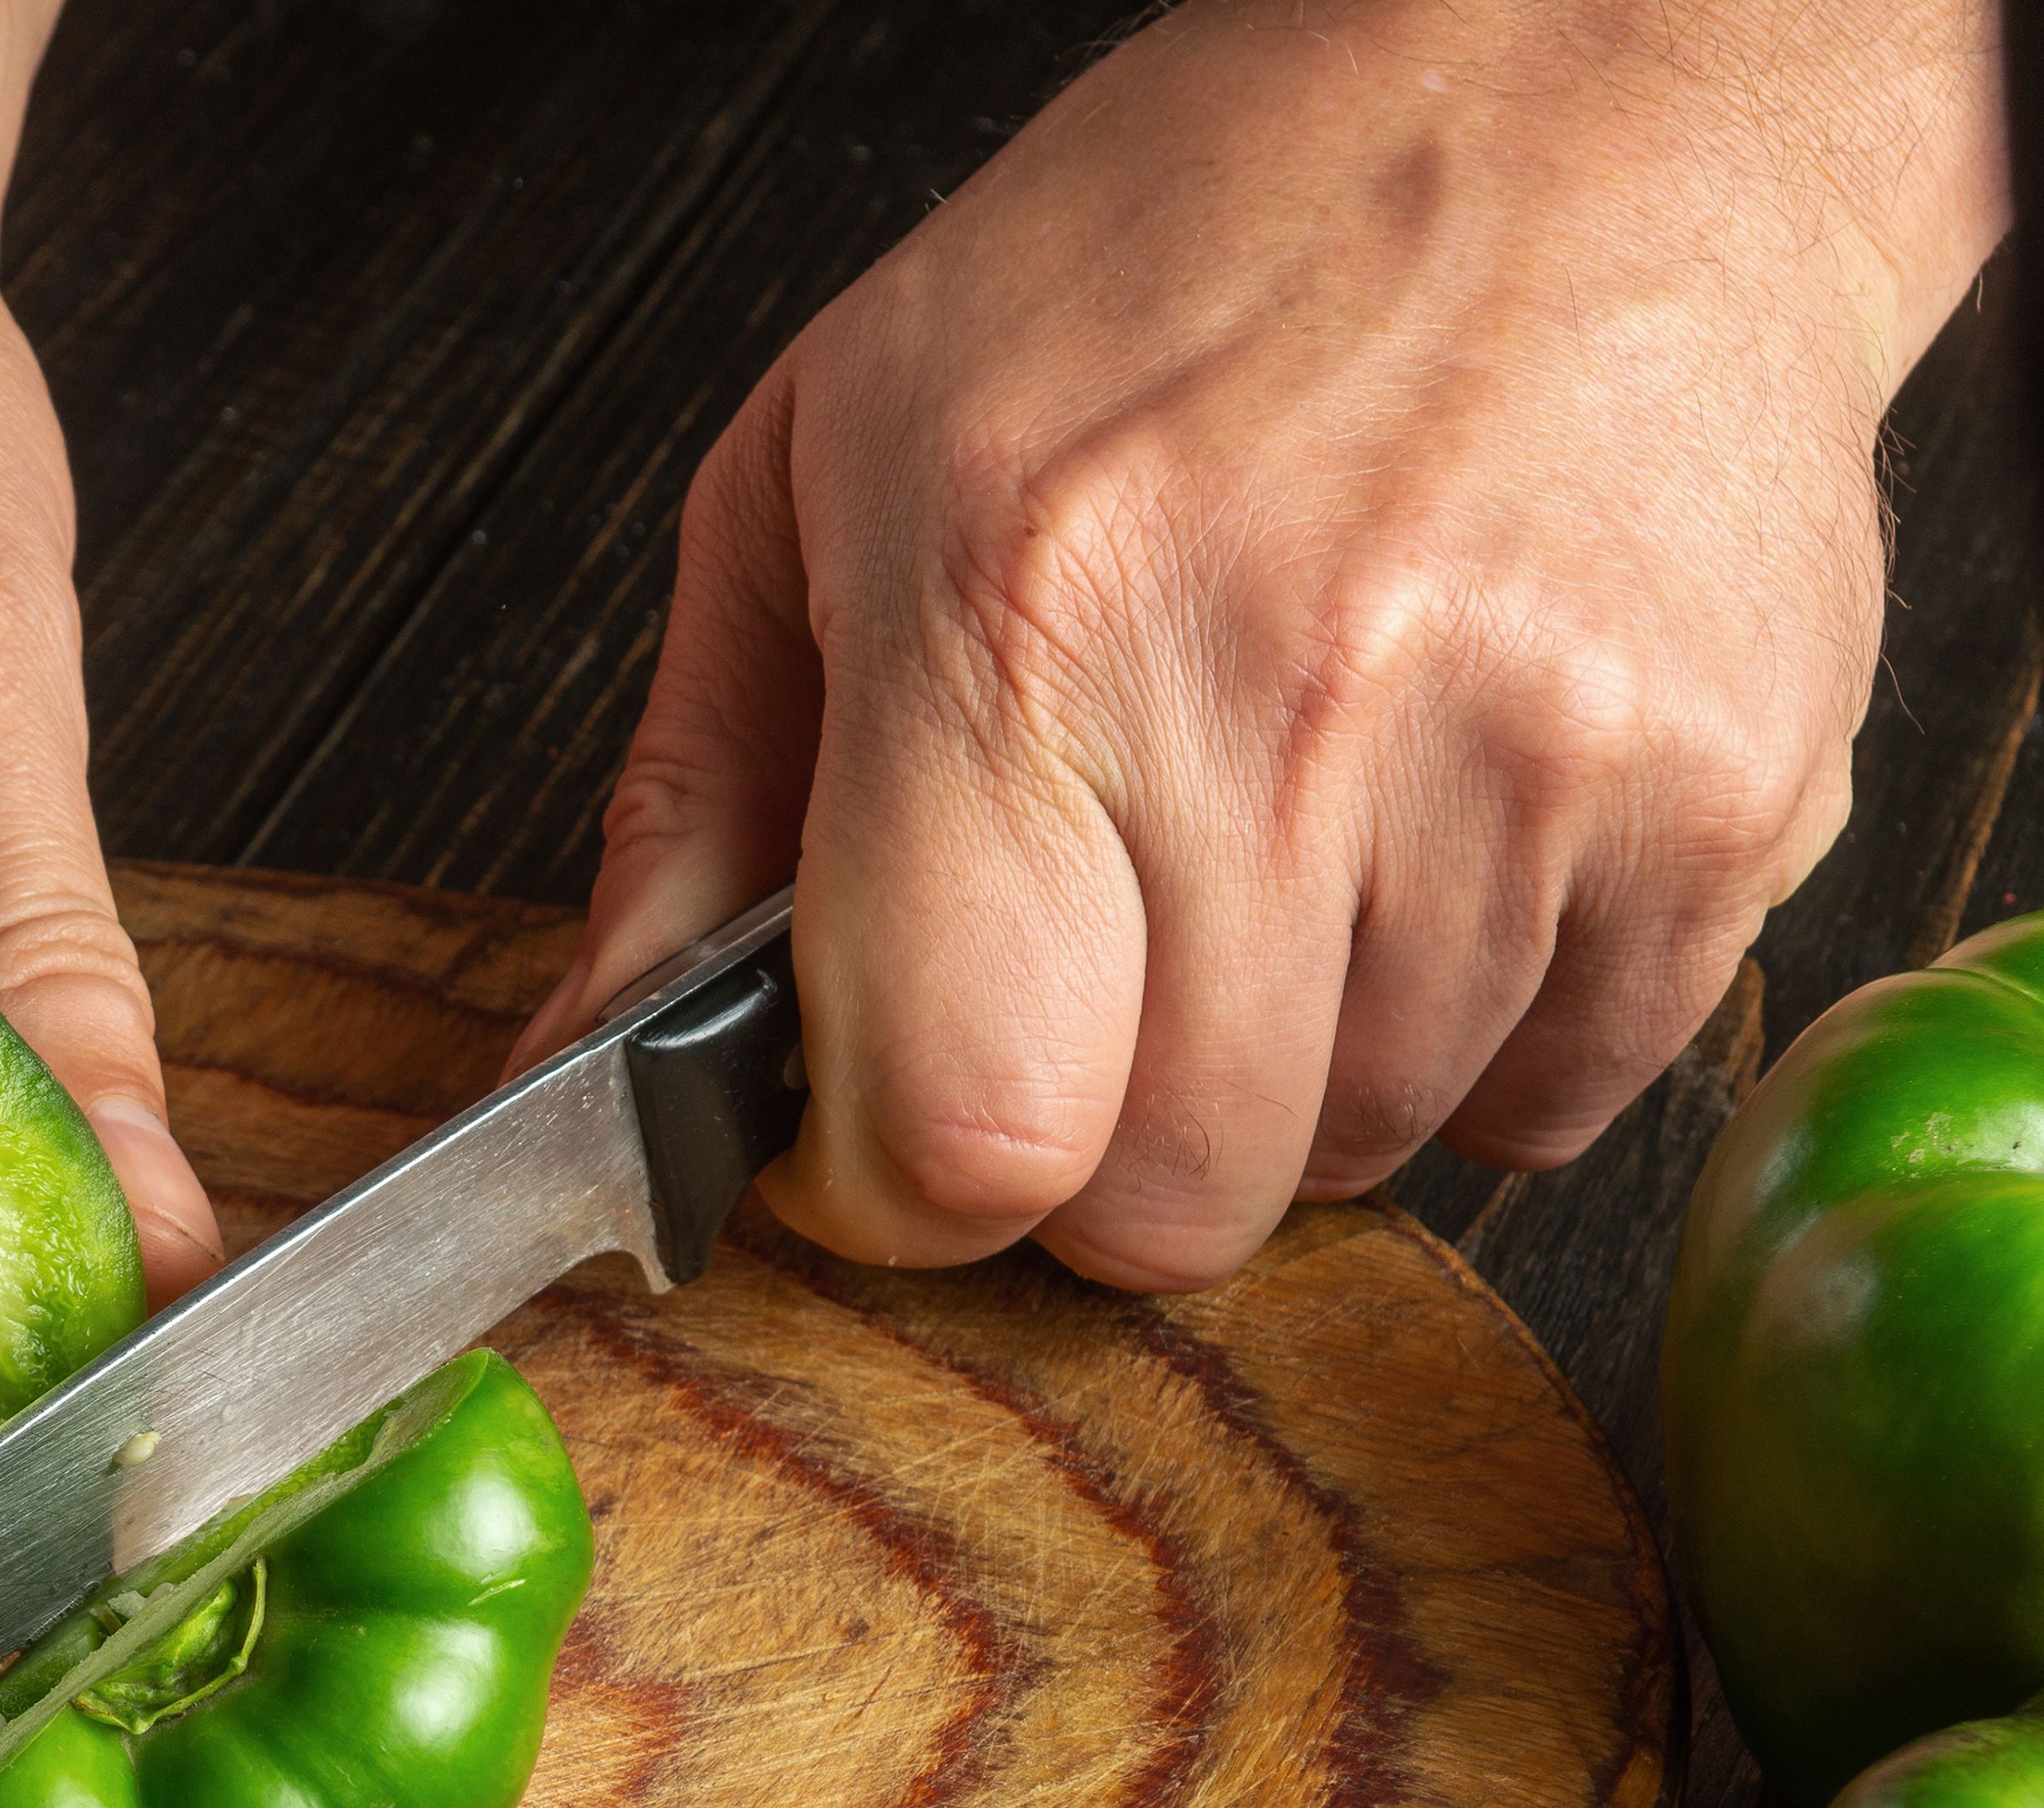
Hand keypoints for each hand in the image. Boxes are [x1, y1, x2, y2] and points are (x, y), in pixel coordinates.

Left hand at [513, 0, 2004, 1287]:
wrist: (1576, 80)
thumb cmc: (1174, 258)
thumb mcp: (819, 464)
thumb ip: (690, 803)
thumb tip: (577, 1064)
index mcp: (1015, 626)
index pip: (957, 1129)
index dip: (899, 1186)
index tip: (890, 1119)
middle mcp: (1283, 701)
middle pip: (1165, 1200)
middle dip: (1095, 1147)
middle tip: (1094, 971)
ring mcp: (1532, 756)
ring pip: (1360, 1157)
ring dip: (1290, 1072)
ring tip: (1282, 831)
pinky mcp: (1725, 793)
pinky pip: (1556, 1101)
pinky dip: (1480, 1036)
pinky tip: (1436, 835)